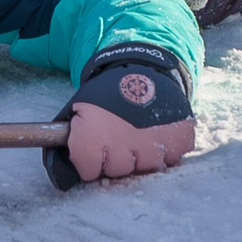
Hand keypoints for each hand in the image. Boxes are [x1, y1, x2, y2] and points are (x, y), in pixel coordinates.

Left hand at [44, 44, 197, 189]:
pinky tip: (157, 132)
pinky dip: (166, 149)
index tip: (94, 147)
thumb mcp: (79, 110)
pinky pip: (171, 159)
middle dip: (117, 158)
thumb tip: (64, 175)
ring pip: (145, 168)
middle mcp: (122, 146)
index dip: (90, 160)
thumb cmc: (107, 92)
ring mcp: (153, 147)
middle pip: (118, 171)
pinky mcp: (178, 142)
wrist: (143, 67)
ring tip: (138, 132)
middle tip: (118, 135)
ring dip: (142, 155)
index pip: (89, 171)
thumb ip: (71, 141)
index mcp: (91, 138)